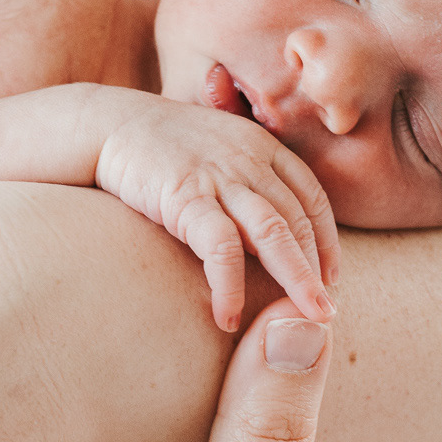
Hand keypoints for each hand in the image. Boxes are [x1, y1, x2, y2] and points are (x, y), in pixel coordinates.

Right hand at [95, 99, 339, 330]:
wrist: (109, 123)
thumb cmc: (161, 145)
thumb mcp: (218, 149)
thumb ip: (247, 179)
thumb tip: (267, 233)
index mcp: (261, 146)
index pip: (310, 194)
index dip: (326, 238)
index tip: (332, 274)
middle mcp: (248, 159)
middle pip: (297, 218)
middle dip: (317, 267)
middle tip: (326, 310)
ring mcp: (219, 176)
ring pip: (273, 232)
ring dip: (295, 278)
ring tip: (307, 318)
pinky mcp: (186, 196)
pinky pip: (221, 247)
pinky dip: (230, 285)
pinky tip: (228, 316)